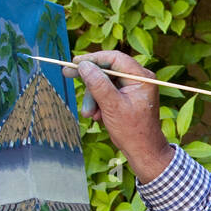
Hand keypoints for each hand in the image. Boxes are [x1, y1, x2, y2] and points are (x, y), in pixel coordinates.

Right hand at [64, 50, 173, 182]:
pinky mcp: (127, 97)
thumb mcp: (112, 106)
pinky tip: (97, 116)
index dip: (93, 59)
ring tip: (89, 114)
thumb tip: (84, 65)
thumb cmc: (133, 131)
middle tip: (68, 74)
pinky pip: (108, 93)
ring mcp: (133, 88)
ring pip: (105, 83)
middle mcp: (138, 79)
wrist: (143, 152)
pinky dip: (99, 103)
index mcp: (141, 77)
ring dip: (93, 97)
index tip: (75, 62)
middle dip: (90, 82)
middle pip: (108, 70)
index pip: (114, 58)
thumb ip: (97, 84)